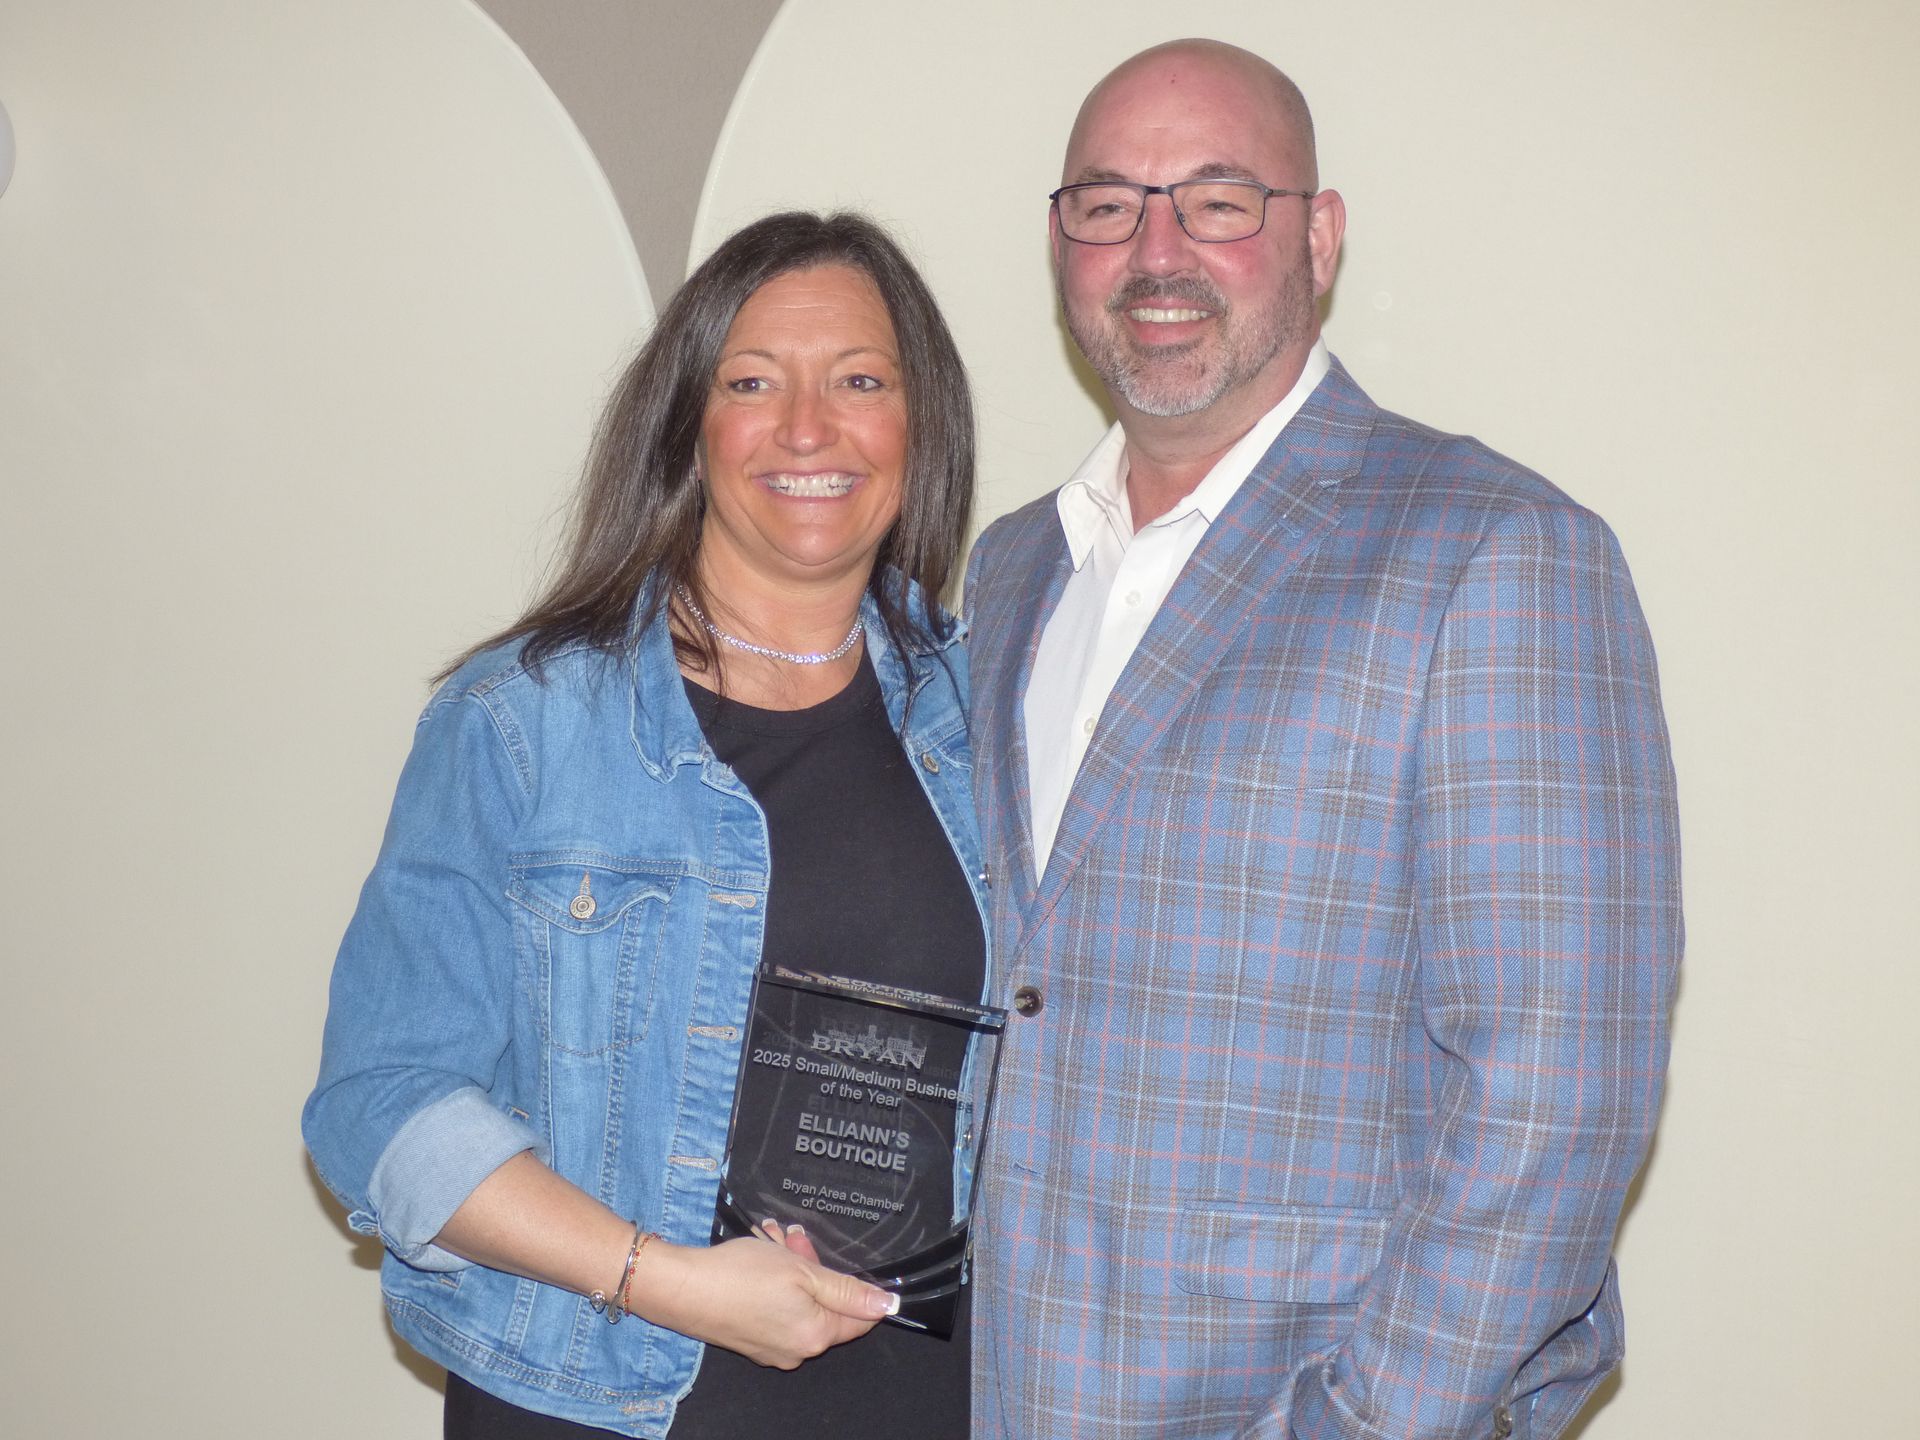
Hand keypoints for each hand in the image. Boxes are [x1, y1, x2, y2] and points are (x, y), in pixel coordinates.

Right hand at [632, 1229, 896, 1368]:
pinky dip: (771, 1281)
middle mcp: (796, 1350)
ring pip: (797, 1300)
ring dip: (789, 1266)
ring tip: (767, 1237)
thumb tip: (888, 1305)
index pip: (858, 1318)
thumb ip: (848, 1291)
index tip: (829, 1257)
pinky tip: (756, 1253)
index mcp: (816, 1337)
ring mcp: (770, 1348)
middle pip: (823, 1303)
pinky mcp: (749, 1338)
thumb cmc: (742, 1276)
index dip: (851, 1283)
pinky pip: (774, 1307)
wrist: (682, 1289)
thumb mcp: (803, 1273)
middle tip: (791, 1237)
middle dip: (811, 1264)